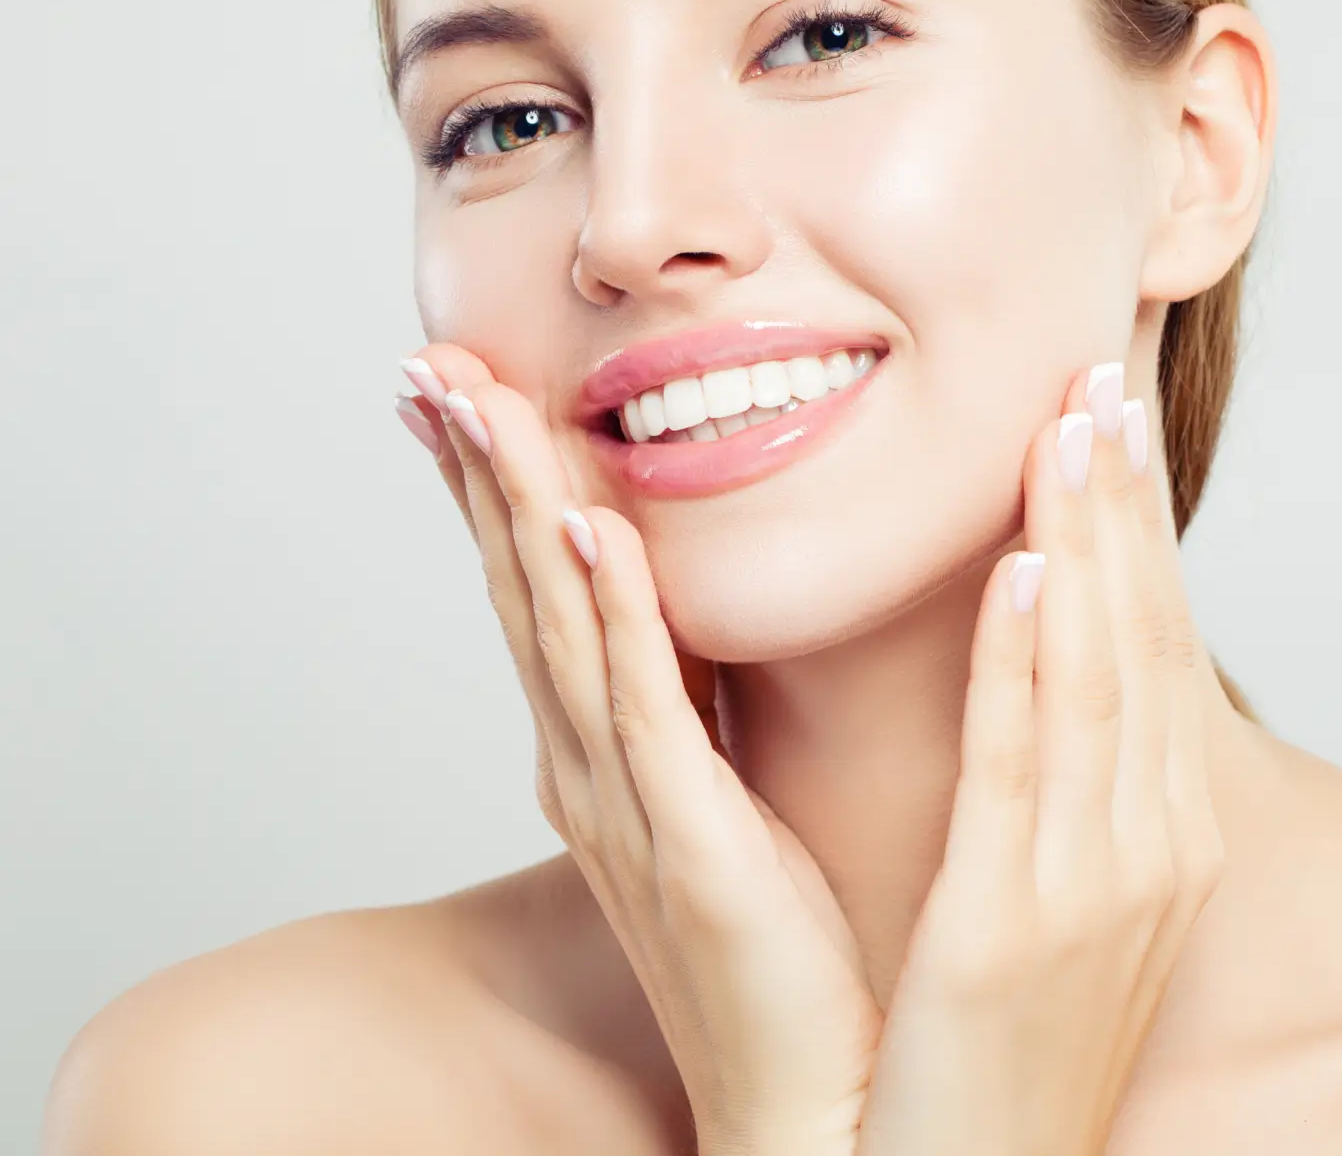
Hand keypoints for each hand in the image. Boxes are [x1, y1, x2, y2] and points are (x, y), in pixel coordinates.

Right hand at [394, 344, 882, 1155]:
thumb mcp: (716, 784)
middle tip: (429, 365)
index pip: (538, 587)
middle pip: (521, 588)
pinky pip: (643, 707)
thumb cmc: (771, 941)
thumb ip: (690, 693)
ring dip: (519, 509)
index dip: (493, 486)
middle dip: (477, 473)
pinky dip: (612, 613)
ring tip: (482, 405)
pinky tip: (588, 531)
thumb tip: (683, 597)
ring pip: (561, 626)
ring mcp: (626, 802)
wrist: (806, 1098)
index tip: (458, 387)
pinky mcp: (688, 841)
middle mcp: (588, 765)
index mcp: (601, 748)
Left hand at [852, 362, 1224, 1155]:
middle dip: (1121, 508)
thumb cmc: (992, 1034)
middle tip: (1100, 382)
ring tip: (1070, 429)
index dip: (1135, 531)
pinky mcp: (1017, 926)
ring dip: (1087, 544)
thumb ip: (1061, 776)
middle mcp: (1152, 849)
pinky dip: (1032, 659)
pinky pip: (1025, 764)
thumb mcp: (1057, 889)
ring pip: (1098, 677)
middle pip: (1140, 641)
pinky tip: (1027, 570)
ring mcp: (1099, 888)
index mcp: (1162, 836)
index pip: (1152, 647)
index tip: (1112, 422)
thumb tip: (1042, 655)